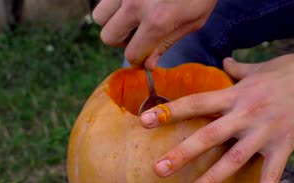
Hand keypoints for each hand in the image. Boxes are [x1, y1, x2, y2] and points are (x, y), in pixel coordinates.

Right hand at [92, 0, 216, 68]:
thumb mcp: (193, 21)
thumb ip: (167, 43)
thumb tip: (148, 64)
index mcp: (156, 21)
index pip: (132, 53)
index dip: (138, 59)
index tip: (143, 56)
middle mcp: (134, 4)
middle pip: (108, 36)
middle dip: (122, 40)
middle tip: (137, 34)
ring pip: (100, 15)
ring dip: (113, 20)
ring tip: (131, 16)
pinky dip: (116, 3)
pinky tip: (135, 2)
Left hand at [139, 46, 293, 182]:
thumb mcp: (262, 66)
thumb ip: (240, 68)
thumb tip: (226, 63)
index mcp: (237, 93)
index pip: (197, 102)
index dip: (169, 111)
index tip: (144, 121)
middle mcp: (247, 112)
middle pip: (208, 135)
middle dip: (182, 153)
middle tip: (157, 170)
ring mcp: (266, 130)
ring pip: (234, 159)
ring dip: (211, 180)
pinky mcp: (286, 144)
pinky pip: (272, 175)